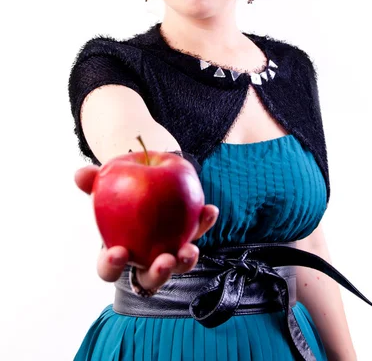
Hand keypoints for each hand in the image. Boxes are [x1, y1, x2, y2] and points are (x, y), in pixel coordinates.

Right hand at [74, 165, 219, 287]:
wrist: (144, 185)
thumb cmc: (118, 194)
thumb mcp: (104, 188)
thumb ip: (93, 182)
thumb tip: (80, 173)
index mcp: (118, 253)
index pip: (109, 269)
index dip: (111, 265)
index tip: (118, 252)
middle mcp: (144, 261)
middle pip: (150, 279)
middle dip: (158, 273)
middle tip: (164, 261)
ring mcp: (168, 253)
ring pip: (178, 266)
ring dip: (185, 260)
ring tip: (191, 249)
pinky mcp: (187, 237)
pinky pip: (196, 234)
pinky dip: (204, 223)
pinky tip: (209, 210)